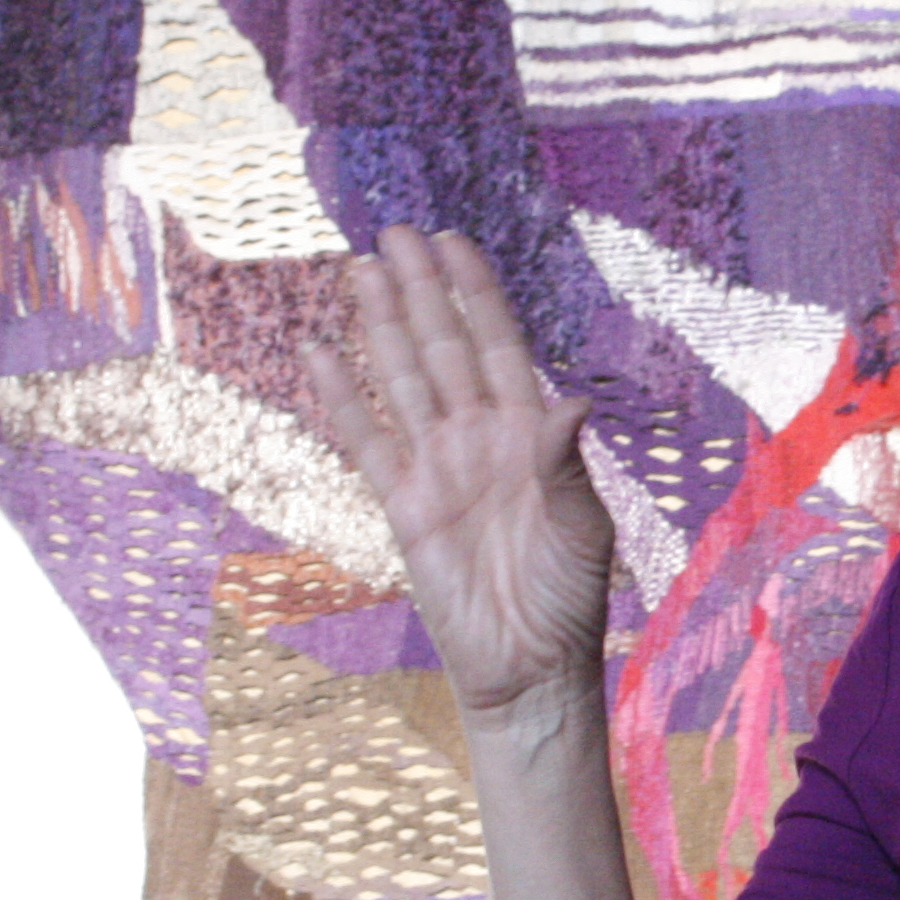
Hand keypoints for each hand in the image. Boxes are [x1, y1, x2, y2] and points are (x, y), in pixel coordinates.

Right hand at [301, 227, 616, 724]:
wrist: (527, 666)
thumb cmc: (569, 596)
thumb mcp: (581, 527)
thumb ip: (564, 464)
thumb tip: (569, 402)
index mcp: (530, 432)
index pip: (498, 344)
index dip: (474, 293)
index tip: (452, 242)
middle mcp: (480, 437)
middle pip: (443, 348)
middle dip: (421, 292)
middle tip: (393, 233)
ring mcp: (438, 467)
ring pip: (402, 381)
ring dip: (380, 327)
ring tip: (359, 271)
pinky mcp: (402, 505)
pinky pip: (366, 441)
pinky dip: (341, 398)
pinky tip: (317, 353)